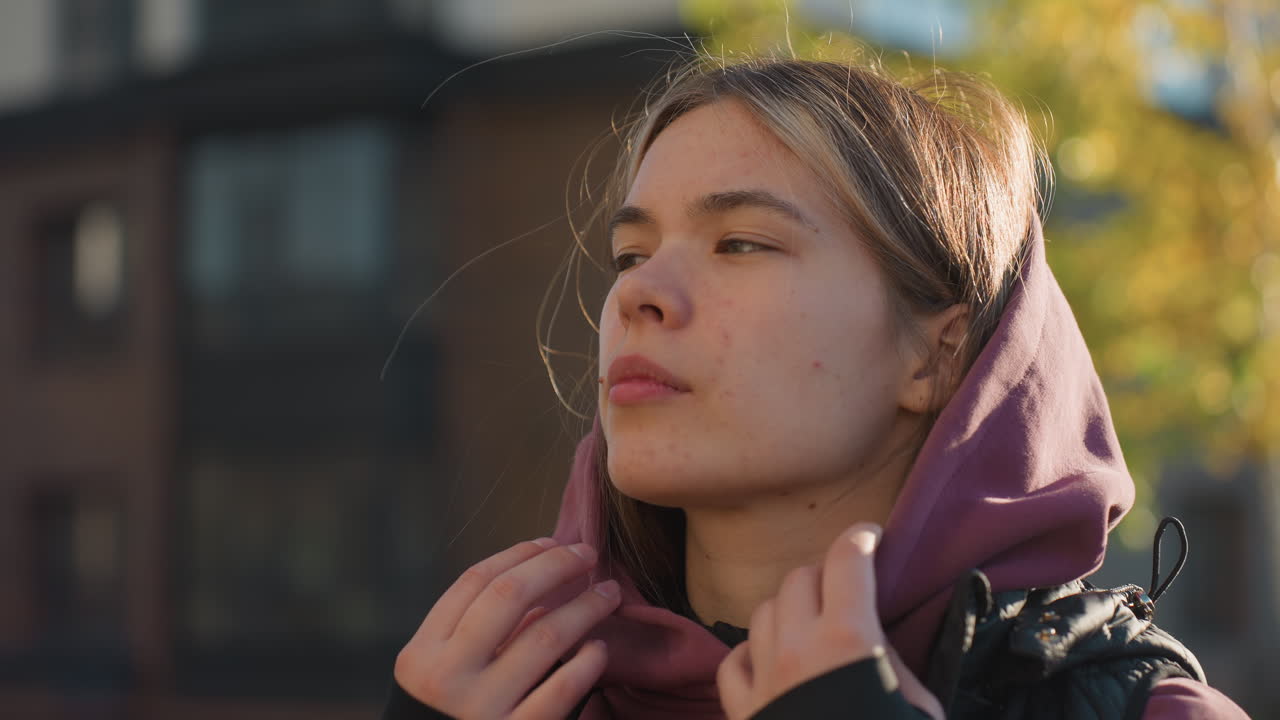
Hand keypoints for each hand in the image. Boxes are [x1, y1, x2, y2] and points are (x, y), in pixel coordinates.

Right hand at [394, 538, 621, 718]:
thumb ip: (476, 627)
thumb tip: (541, 567)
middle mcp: (446, 678)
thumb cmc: (457, 711)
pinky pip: (561, 689)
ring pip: (544, 636)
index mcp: (422, 653)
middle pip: (508, 596)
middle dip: (555, 566)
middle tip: (587, 554)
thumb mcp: (447, 669)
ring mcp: (480, 709)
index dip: (518, 553)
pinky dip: (586, 663)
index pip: (474, 582)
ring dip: (585, 607)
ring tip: (608, 595)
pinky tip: (600, 649)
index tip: (551, 542)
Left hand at [715, 523, 943, 719]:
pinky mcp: (743, 712)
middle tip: (844, 587)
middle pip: (799, 579)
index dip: (860, 538)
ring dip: (787, 609)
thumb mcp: (918, 703)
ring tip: (810, 623)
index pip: (846, 559)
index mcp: (848, 638)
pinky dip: (750, 652)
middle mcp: (798, 648)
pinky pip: (734, 661)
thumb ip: (895, 658)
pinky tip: (769, 660)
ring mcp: (764, 679)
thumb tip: (878, 633)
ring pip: (762, 613)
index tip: (872, 536)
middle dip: (824, 575)